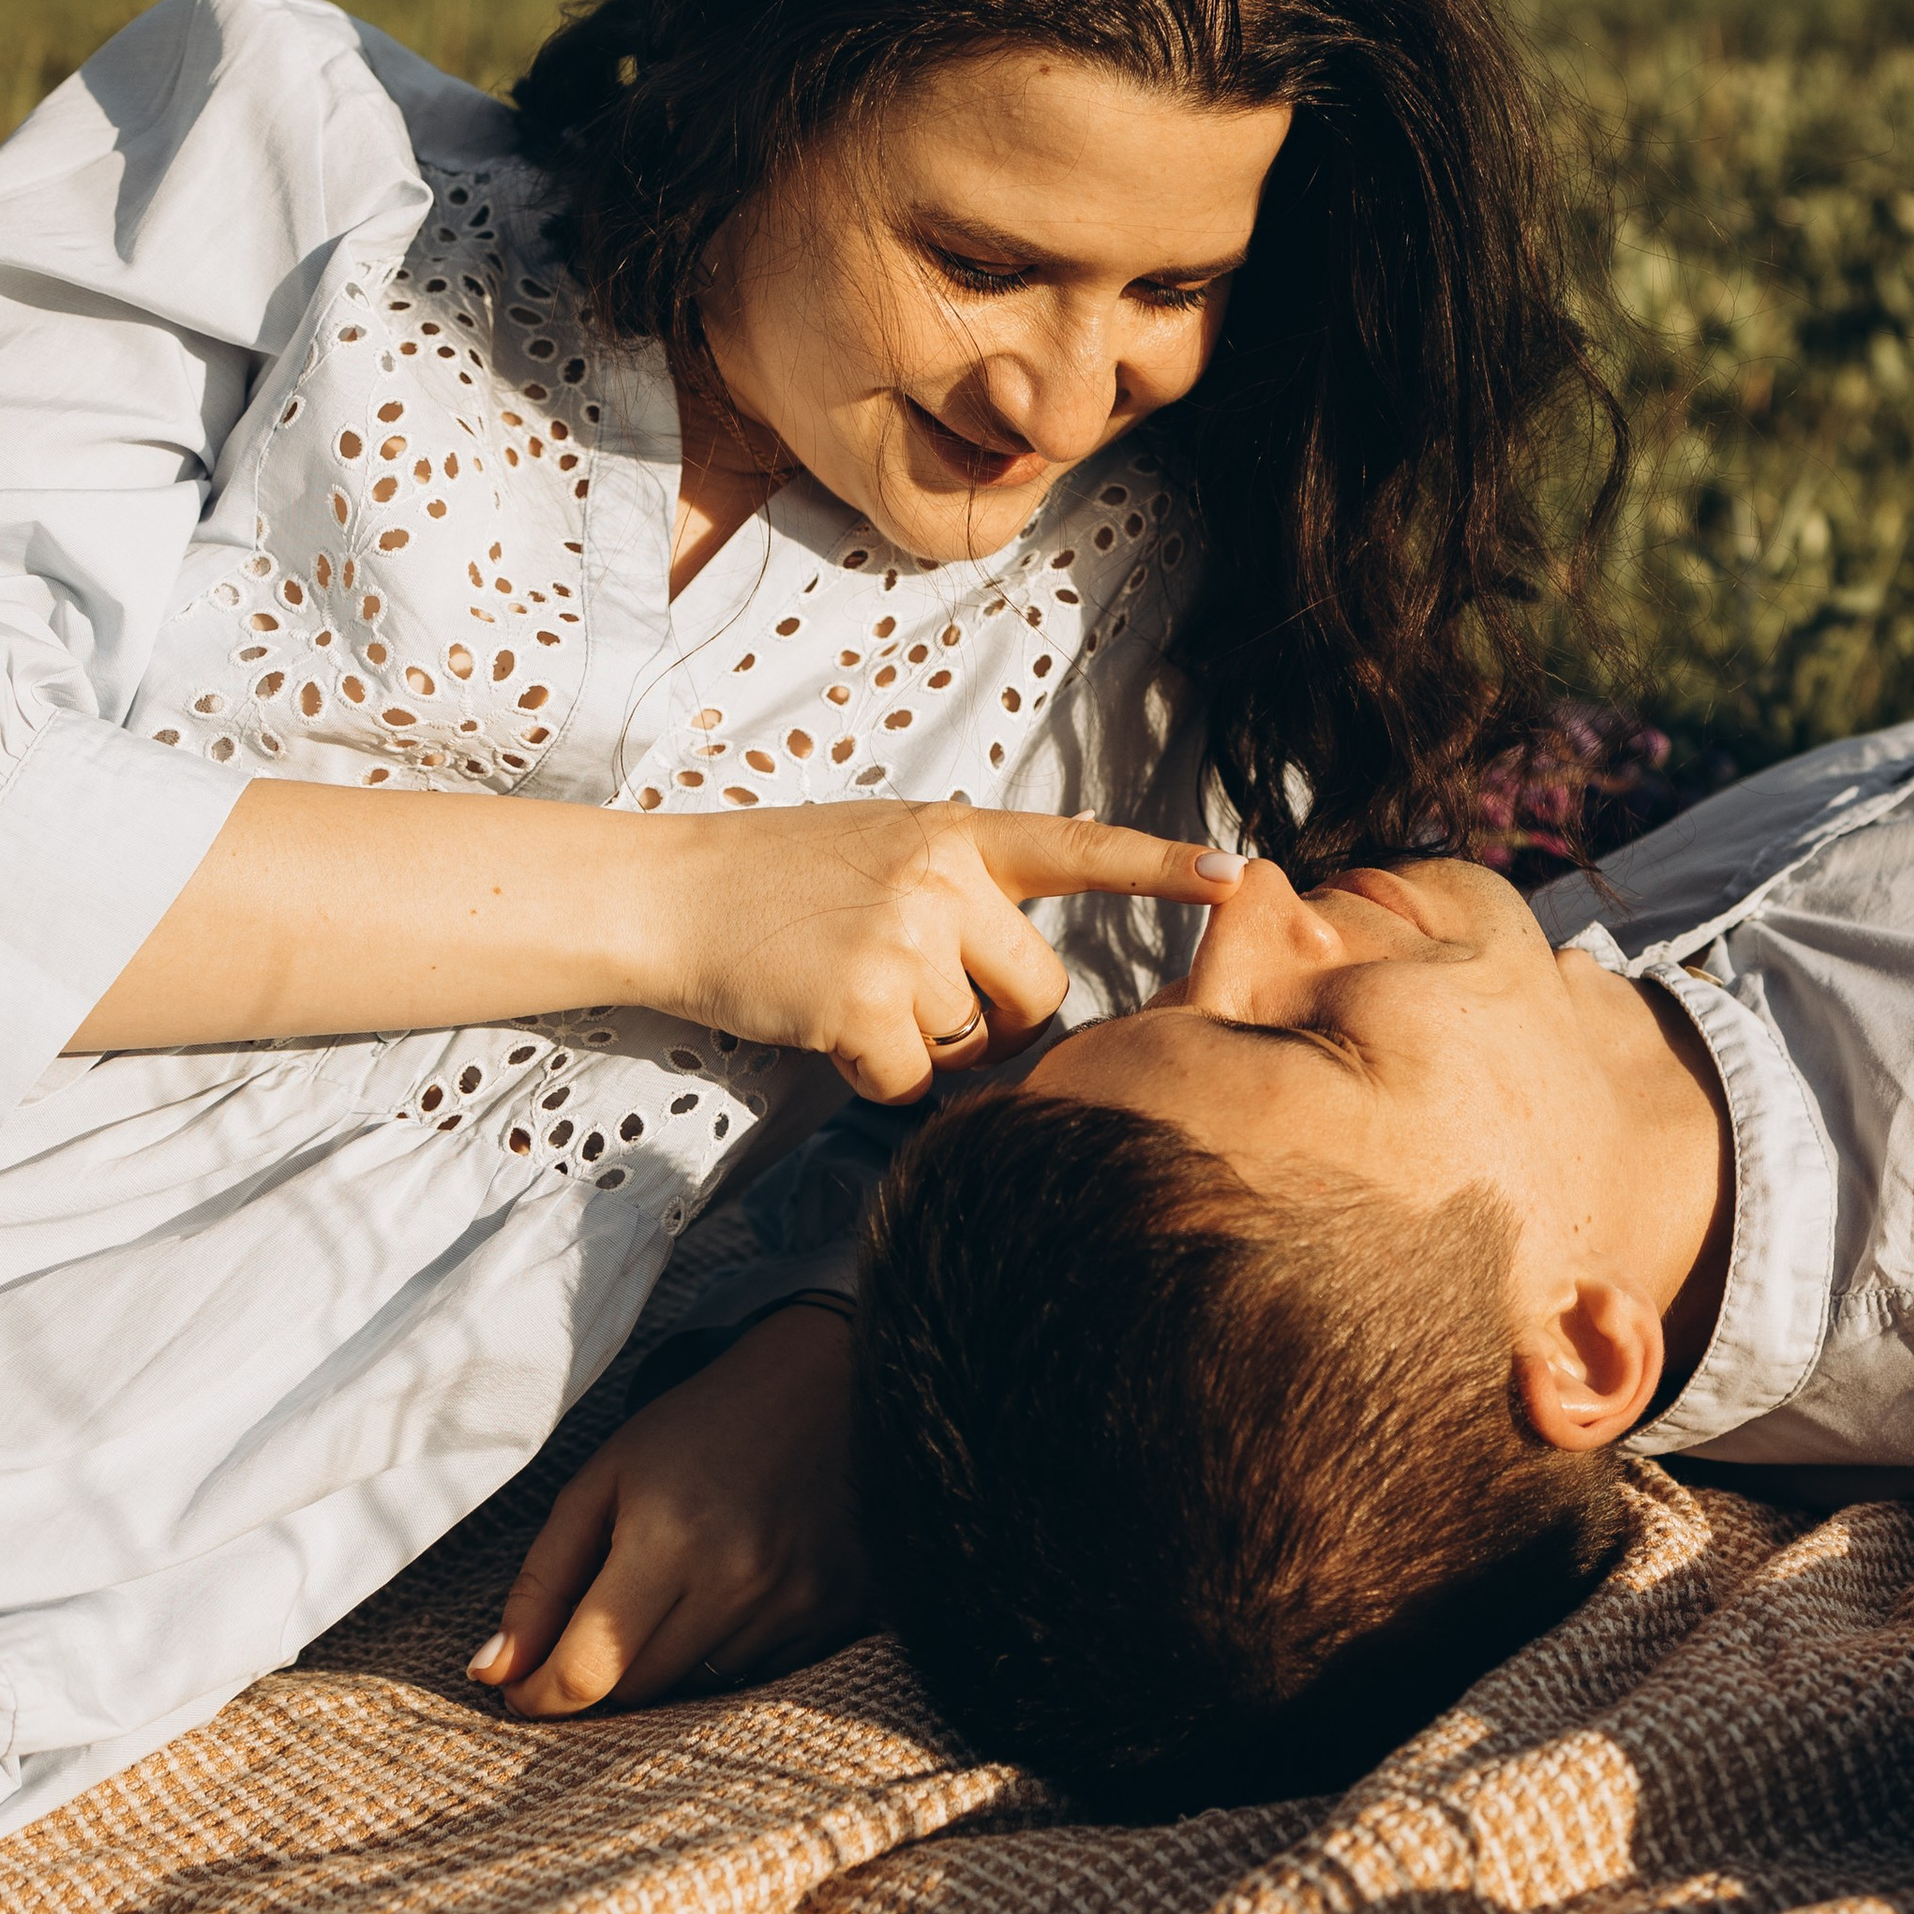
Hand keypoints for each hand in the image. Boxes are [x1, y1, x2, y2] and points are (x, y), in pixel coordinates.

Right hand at [75, 777, 1241, 1077]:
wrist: (669, 893)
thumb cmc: (781, 881)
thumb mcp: (887, 850)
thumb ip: (966, 894)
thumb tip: (1032, 999)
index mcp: (960, 832)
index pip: (1079, 847)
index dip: (1163, 868)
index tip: (1244, 876)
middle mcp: (944, 876)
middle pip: (1041, 992)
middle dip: (997, 1021)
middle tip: (916, 996)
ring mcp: (903, 937)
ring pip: (975, 1042)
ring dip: (925, 1046)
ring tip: (851, 993)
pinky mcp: (860, 1000)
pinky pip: (913, 1081)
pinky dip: (875, 1078)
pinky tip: (825, 1031)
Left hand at [468, 1304, 864, 1718]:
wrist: (821, 1385)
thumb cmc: (698, 1428)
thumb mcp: (601, 1481)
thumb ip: (542, 1581)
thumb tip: (492, 1671)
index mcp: (666, 1539)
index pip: (587, 1670)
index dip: (539, 1693)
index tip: (521, 1686)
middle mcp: (736, 1582)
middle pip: (639, 1690)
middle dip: (604, 1666)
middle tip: (606, 1611)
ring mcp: (794, 1603)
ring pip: (698, 1688)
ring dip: (671, 1655)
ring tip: (684, 1581)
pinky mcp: (836, 1613)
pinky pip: (760, 1674)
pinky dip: (729, 1649)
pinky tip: (736, 1587)